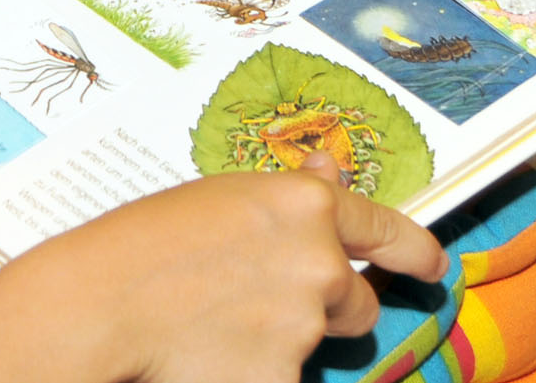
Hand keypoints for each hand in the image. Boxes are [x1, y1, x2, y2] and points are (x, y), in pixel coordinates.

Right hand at [32, 164, 442, 382]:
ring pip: (312, 343)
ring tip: (211, 325)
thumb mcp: (219, 200)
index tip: (432, 265)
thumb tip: (329, 173)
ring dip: (280, 341)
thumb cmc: (144, 242)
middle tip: (265, 306)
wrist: (103, 304)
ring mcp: (305, 326)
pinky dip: (252, 372)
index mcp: (303, 207)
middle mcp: (319, 264)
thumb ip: (284, 198)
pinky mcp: (283, 379)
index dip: (414, 250)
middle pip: (356, 301)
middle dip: (327, 309)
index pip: (384, 229)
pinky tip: (206, 356)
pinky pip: (280, 378)